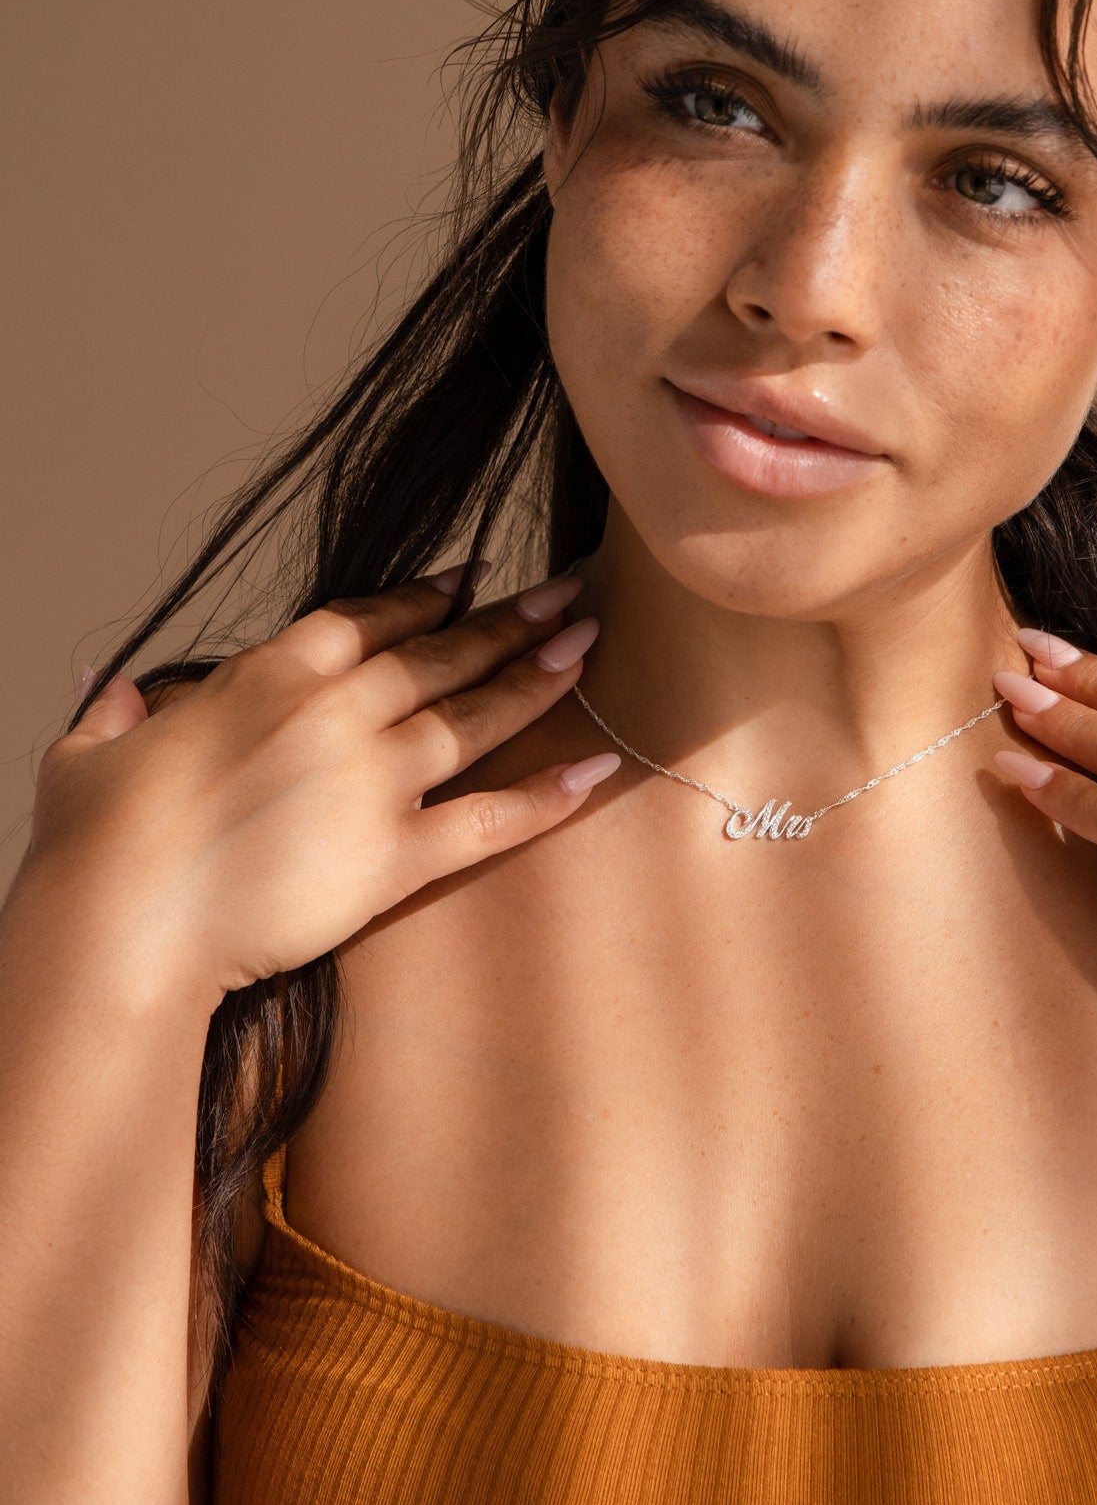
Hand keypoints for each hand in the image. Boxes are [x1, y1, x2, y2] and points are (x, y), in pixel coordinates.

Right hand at [25, 566, 618, 1005]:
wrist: (122, 923)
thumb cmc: (95, 840)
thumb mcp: (90, 753)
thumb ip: (117, 714)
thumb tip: (114, 692)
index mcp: (271, 672)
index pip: (369, 618)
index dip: (426, 597)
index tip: (468, 580)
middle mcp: (337, 713)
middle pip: (442, 656)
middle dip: (511, 620)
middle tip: (569, 592)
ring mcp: (373, 783)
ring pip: (476, 719)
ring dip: (538, 678)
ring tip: (588, 644)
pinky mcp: (395, 857)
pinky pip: (490, 820)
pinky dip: (548, 797)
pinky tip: (597, 768)